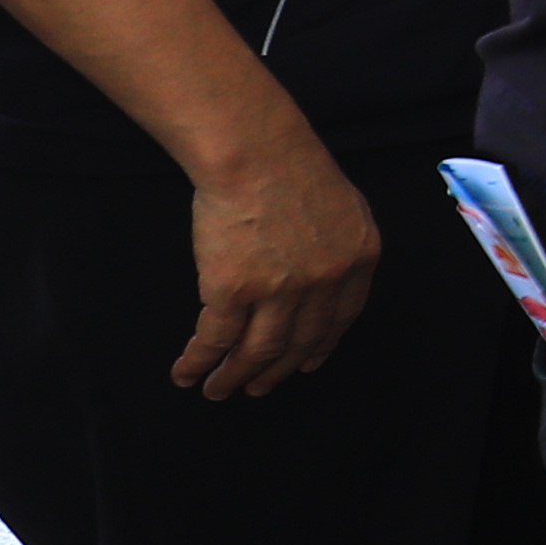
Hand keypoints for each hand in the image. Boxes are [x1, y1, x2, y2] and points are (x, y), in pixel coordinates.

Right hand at [179, 141, 380, 397]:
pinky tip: (187, 373)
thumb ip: (338, 245)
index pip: (341, 319)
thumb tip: (326, 273)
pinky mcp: (235, 292)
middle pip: (300, 341)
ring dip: (235, 377)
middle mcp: (325, 283)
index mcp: (358, 260)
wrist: (255, 154)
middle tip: (257, 388)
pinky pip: (216, 339)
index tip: (306, 363)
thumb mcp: (343, 207)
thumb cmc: (292, 166)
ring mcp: (281, 291)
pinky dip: (200, 361)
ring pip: (258, 351)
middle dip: (276, 371)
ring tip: (219, 391)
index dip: (320, 346)